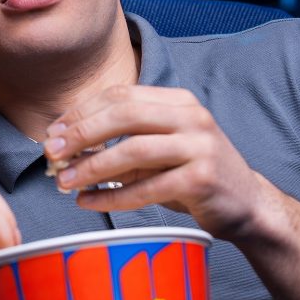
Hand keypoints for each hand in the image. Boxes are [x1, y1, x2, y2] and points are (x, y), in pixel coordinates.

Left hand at [43, 84, 276, 239]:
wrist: (247, 205)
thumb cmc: (192, 174)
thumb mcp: (157, 150)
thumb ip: (118, 145)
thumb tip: (64, 149)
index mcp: (177, 100)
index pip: (120, 94)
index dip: (81, 111)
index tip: (53, 130)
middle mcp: (191, 116)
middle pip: (123, 115)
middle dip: (81, 133)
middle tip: (51, 152)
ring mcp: (200, 146)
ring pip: (133, 150)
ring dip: (91, 167)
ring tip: (63, 180)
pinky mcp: (203, 179)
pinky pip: (147, 188)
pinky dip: (113, 197)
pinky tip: (88, 202)